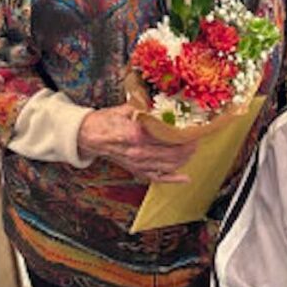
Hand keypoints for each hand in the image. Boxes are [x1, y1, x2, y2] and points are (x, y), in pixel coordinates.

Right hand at [77, 104, 196, 182]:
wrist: (89, 136)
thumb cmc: (106, 121)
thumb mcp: (126, 109)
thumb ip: (146, 109)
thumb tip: (164, 107)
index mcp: (136, 134)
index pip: (168, 137)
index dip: (184, 134)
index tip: (194, 129)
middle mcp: (138, 152)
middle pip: (172, 153)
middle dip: (188, 147)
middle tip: (197, 139)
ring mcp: (137, 163)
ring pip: (168, 166)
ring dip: (184, 159)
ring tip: (192, 150)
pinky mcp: (135, 170)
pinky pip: (157, 178)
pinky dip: (172, 179)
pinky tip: (185, 178)